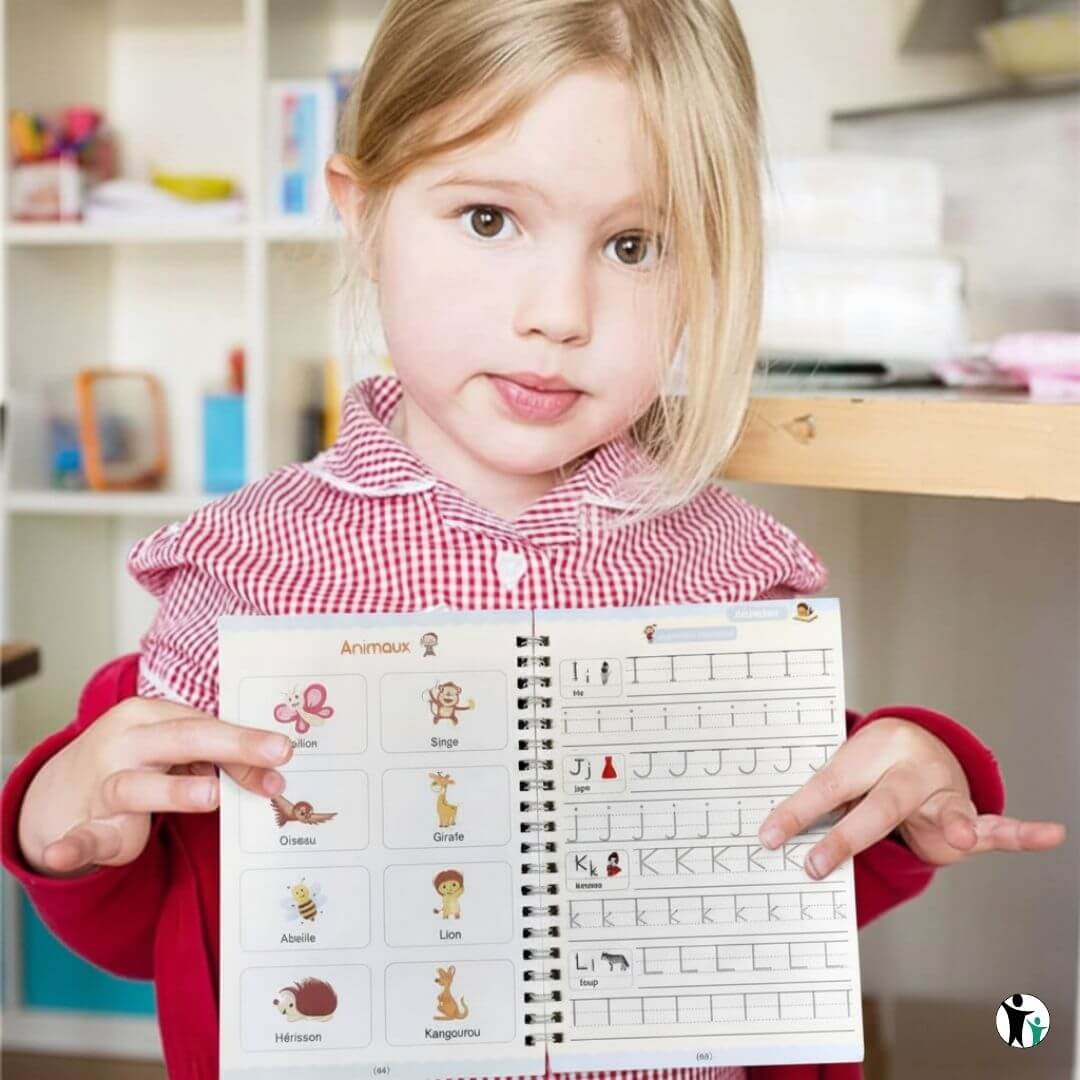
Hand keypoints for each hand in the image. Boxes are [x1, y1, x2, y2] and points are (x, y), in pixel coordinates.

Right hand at [18, 697, 293, 876]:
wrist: (60, 796)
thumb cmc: (137, 765)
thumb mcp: (175, 756)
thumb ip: (218, 762)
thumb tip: (271, 777)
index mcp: (149, 716)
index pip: (205, 724)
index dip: (246, 741)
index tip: (284, 753)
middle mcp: (124, 743)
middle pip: (182, 738)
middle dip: (233, 745)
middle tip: (278, 753)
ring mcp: (100, 784)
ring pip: (135, 785)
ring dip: (175, 790)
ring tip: (212, 794)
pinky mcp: (84, 826)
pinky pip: (78, 837)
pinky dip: (70, 846)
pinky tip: (65, 853)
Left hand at [756, 717, 1066, 878]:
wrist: (912, 740)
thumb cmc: (868, 766)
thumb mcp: (839, 776)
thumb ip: (811, 807)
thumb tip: (766, 838)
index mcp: (868, 754)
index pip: (829, 786)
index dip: (797, 814)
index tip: (767, 840)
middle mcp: (907, 771)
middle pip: (880, 804)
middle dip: (849, 835)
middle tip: (817, 864)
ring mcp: (942, 793)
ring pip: (944, 811)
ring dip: (953, 823)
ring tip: (961, 834)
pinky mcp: (969, 816)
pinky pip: (999, 826)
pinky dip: (1023, 833)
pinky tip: (1049, 834)